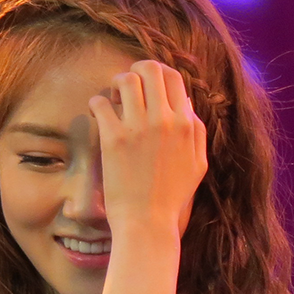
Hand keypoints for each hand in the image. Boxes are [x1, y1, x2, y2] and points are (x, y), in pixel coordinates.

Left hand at [88, 60, 207, 238]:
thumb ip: (196, 131)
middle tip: (125, 87)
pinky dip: (96, 103)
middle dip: (135, 72)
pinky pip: (100, 102)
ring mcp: (138, 128)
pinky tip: (97, 113)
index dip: (157, 75)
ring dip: (115, 84)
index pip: (173, 77)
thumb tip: (186, 103)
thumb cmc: (172, 198)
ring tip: (111, 100)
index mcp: (186, 124)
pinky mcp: (114, 139)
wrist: (147, 224)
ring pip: (125, 79)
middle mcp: (164, 120)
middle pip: (150, 69)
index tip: (146, 85)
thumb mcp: (197, 165)